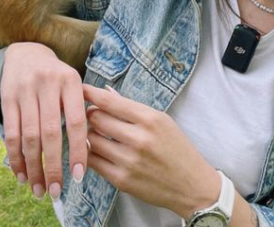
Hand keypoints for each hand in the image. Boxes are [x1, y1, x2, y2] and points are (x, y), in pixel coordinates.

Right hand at [0, 42, 87, 200]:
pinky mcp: (8, 97)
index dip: (79, 150)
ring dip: (33, 167)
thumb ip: (80, 111)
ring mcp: (26, 90)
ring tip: (38, 188)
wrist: (26, 51)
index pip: (76, 121)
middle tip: (56, 191)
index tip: (79, 176)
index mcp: (70, 81)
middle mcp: (48, 84)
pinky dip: (16, 157)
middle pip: (51, 132)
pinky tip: (21, 174)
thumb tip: (88, 152)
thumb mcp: (73, 84)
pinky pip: (11, 133)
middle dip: (53, 165)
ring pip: (29, 136)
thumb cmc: (57, 76)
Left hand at [83, 84, 220, 219]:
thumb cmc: (177, 148)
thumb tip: (106, 92)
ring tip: (96, 132)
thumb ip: (132, 108)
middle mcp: (138, 139)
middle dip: (91, 114)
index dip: (92, 93)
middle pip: (97, 118)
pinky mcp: (122, 180)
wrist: (191, 185)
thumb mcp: (162, 121)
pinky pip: (94, 161)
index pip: (110, 102)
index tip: (81, 89)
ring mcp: (129, 161)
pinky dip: (91, 153)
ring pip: (92, 139)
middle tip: (91, 114)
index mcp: (150, 119)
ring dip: (90, 134)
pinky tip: (97, 149)